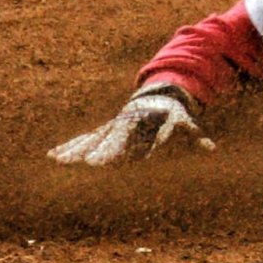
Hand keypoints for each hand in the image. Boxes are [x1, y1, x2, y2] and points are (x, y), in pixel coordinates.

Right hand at [48, 86, 209, 165]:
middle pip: (106, 140)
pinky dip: (70, 147)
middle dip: (94, 152)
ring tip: (57, 161)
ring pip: (90, 139)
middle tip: (79, 165)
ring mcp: (110, 127)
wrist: (158, 98)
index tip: (102, 164)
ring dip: (74, 150)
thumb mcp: (185, 123)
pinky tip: (53, 156)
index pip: (128, 139)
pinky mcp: (103, 131)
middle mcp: (122, 124)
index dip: (116, 152)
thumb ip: (195, 137)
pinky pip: (84, 139)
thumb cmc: (174, 116)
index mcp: (141, 123)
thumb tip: (210, 148)